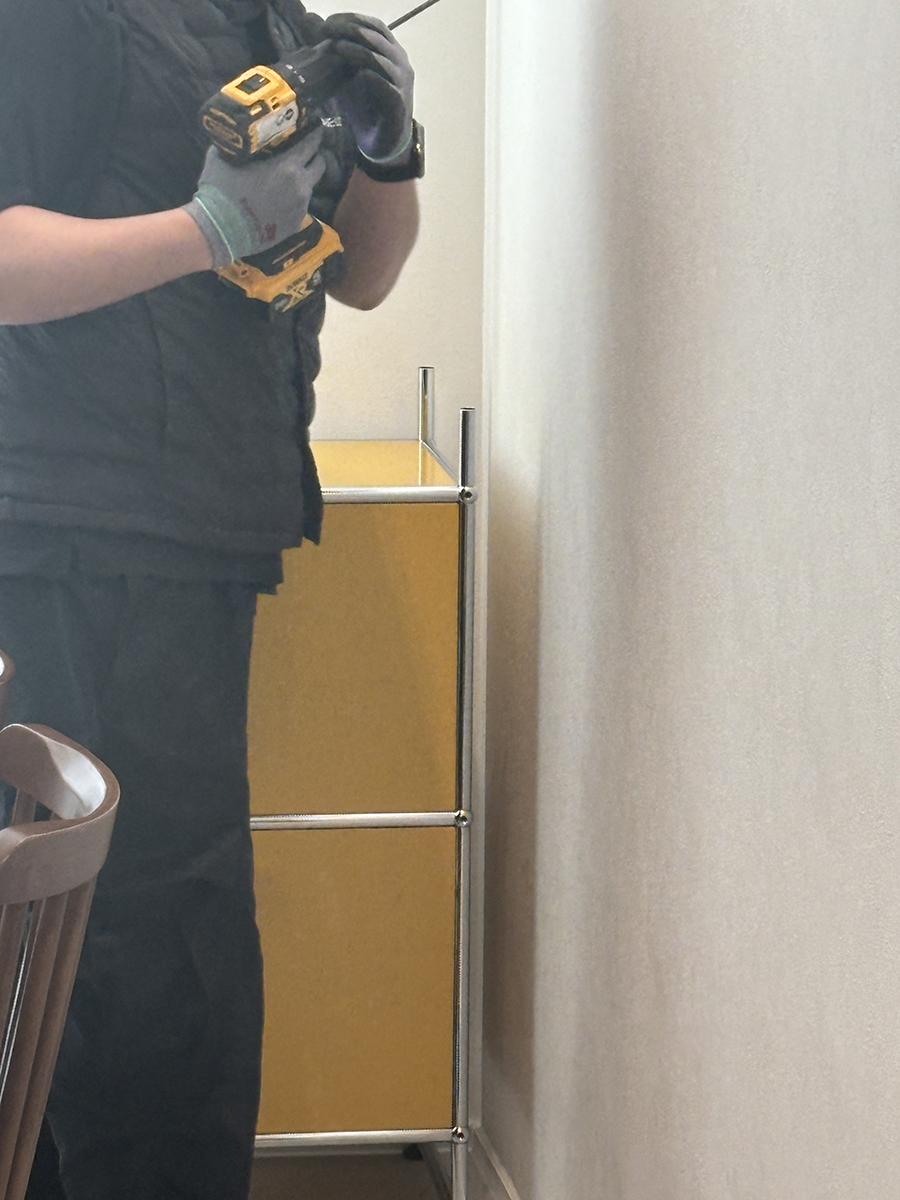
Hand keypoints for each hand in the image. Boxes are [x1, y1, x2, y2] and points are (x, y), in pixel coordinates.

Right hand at [183, 129, 325, 266]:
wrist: (222, 230)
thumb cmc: (221, 191)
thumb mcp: (223, 157)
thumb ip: (237, 145)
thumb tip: (236, 137)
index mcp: (287, 163)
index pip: (312, 142)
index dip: (314, 133)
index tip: (314, 128)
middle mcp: (300, 184)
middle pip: (319, 164)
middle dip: (314, 156)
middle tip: (305, 152)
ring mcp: (301, 206)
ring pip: (311, 186)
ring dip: (304, 179)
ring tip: (290, 177)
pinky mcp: (296, 224)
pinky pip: (301, 206)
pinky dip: (294, 200)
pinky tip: (282, 199)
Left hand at [320, 13, 413, 164]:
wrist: (380, 142)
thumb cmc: (364, 107)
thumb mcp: (345, 75)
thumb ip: (334, 52)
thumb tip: (313, 24)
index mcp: (391, 53)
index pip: (375, 27)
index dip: (353, 19)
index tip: (329, 22)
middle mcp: (400, 64)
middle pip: (378, 38)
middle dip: (351, 30)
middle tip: (328, 31)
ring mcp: (402, 84)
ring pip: (381, 60)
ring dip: (358, 51)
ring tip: (337, 47)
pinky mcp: (399, 105)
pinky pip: (387, 87)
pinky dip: (371, 78)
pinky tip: (357, 75)